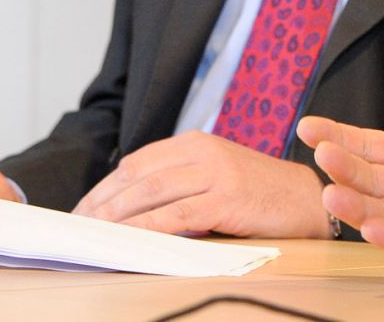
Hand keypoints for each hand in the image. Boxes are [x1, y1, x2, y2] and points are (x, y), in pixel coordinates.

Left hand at [72, 130, 326, 237]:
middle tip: (76, 230)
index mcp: (195, 143)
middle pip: (136, 177)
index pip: (134, 164)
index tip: (80, 214)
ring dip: (115, 218)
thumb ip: (178, 182)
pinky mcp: (227, 198)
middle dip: (99, 206)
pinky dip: (145, 228)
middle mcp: (202, 152)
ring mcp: (215, 173)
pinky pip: (175, 215)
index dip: (102, 190)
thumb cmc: (257, 194)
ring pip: (150, 194)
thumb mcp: (215, 176)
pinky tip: (127, 241)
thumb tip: (126, 209)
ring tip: (92, 237)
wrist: (307, 199)